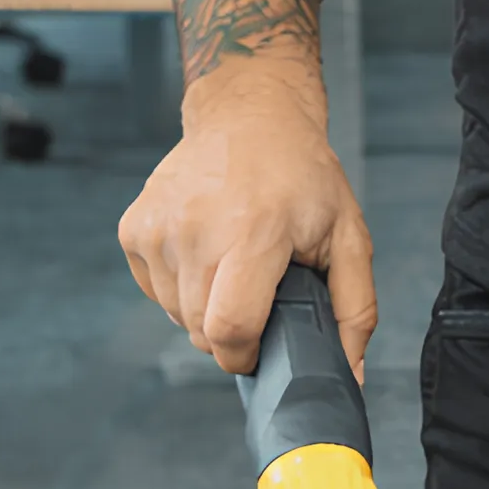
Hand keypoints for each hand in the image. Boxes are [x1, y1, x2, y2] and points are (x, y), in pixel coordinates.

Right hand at [117, 62, 377, 375]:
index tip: (262, 346)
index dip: (246, 356)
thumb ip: (355, 310)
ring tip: (234, 263)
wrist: (250, 115)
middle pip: (201, 332)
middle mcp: (197, 229)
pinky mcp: (134, 228)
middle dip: (231, 332)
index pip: (230, 330)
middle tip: (258, 293)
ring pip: (175, 315)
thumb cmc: (302, 176)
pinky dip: (181, 286)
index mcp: (254, 233)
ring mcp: (158, 228)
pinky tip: (207, 251)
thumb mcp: (348, 235)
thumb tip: (349, 373)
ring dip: (204, 308)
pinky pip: (154, 290)